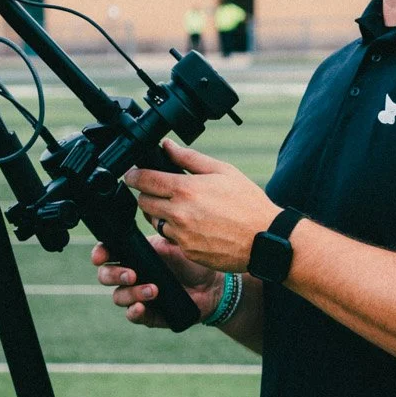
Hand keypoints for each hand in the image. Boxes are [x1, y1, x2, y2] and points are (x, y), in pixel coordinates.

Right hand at [91, 236, 221, 328]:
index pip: (108, 253)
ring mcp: (137, 295)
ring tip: (154, 290)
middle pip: (105, 276)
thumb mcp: (176, 244)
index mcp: (134, 255)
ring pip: (118, 296)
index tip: (101, 256)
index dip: (99, 254)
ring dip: (132, 293)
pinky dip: (134, 312)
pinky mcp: (148, 314)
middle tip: (133, 274)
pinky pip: (132, 316)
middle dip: (114, 275)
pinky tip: (142, 307)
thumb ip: (160, 233)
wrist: (212, 287)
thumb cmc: (192, 262)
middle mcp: (132, 275)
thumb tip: (147, 215)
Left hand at [124, 140, 276, 272]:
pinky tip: (194, 225)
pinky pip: (171, 238)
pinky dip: (176, 231)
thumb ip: (190, 158)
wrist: (264, 239)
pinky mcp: (186, 251)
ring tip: (180, 208)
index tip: (131, 175)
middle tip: (156, 190)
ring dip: (160, 214)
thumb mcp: (222, 171)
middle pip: (143, 202)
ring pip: (155, 221)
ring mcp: (181, 235)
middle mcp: (178, 213)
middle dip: (145, 194)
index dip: (133, 176)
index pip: (144, 180)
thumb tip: (167, 145)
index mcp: (185, 189)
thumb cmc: (247, 203)